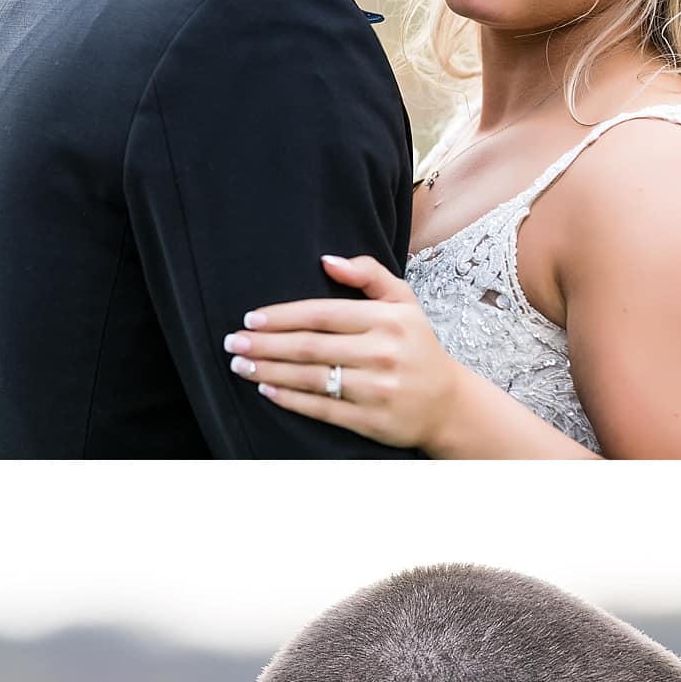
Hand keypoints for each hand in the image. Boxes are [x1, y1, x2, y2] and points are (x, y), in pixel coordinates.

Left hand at [224, 255, 462, 449]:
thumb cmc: (417, 347)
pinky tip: (267, 389)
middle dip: (265, 345)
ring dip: (269, 371)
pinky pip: (322, 409)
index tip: (251, 319)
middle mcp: (382, 354)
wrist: (448, 404)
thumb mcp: (404, 302)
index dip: (282, 317)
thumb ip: (368, 274)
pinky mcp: (371, 421)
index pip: (322, 314)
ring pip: (311, 378)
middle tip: (232, 343)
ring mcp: (376, 390)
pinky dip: (290, 399)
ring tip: (240, 365)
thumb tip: (326, 261)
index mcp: (387, 321)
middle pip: (310, 347)